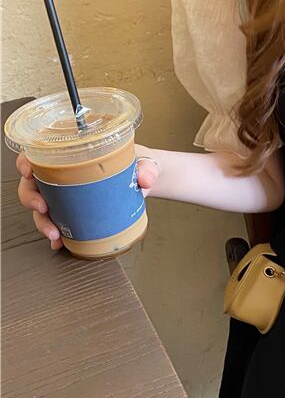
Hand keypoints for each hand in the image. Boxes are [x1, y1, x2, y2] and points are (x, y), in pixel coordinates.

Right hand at [16, 148, 159, 249]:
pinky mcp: (74, 211)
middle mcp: (63, 175)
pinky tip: (60, 242)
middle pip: (32, 184)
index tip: (29, 171)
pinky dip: (56, 234)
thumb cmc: (137, 163)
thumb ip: (146, 168)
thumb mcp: (143, 162)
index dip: (26, 162)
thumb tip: (144, 179)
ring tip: (55, 233)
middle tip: (43, 209)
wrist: (145, 178)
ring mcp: (66, 194)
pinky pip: (58, 222)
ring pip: (41, 207)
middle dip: (31, 198)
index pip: (38, 154)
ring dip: (43, 222)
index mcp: (72, 155)